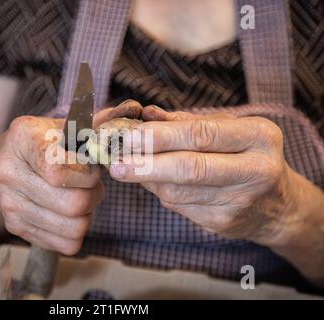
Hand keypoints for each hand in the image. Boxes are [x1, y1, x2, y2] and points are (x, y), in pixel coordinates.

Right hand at [0, 116, 102, 254]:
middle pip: (73, 204)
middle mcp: (8, 172)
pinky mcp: (15, 227)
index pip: (58, 170)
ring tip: (81, 197)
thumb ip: (96, 124)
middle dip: (94, 196)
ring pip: (74, 228)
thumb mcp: (64, 126)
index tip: (92, 168)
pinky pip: (65, 244)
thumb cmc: (43, 143)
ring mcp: (9, 203)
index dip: (86, 174)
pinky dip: (76, 232)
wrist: (2, 164)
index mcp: (22, 139)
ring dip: (87, 215)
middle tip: (92, 185)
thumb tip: (132, 113)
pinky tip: (69, 213)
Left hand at [109, 105, 298, 244]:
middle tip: (115, 162)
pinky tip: (155, 181)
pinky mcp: (224, 223)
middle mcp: (256, 170)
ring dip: (147, 179)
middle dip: (146, 165)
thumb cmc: (245, 155)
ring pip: (178, 191)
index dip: (160, 137)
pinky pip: (179, 206)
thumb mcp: (228, 130)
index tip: (128, 137)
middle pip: (190, 168)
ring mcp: (240, 201)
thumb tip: (146, 113)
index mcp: (259, 136)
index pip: (201, 135)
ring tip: (128, 167)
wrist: (276, 204)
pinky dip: (160, 192)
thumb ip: (187, 122)